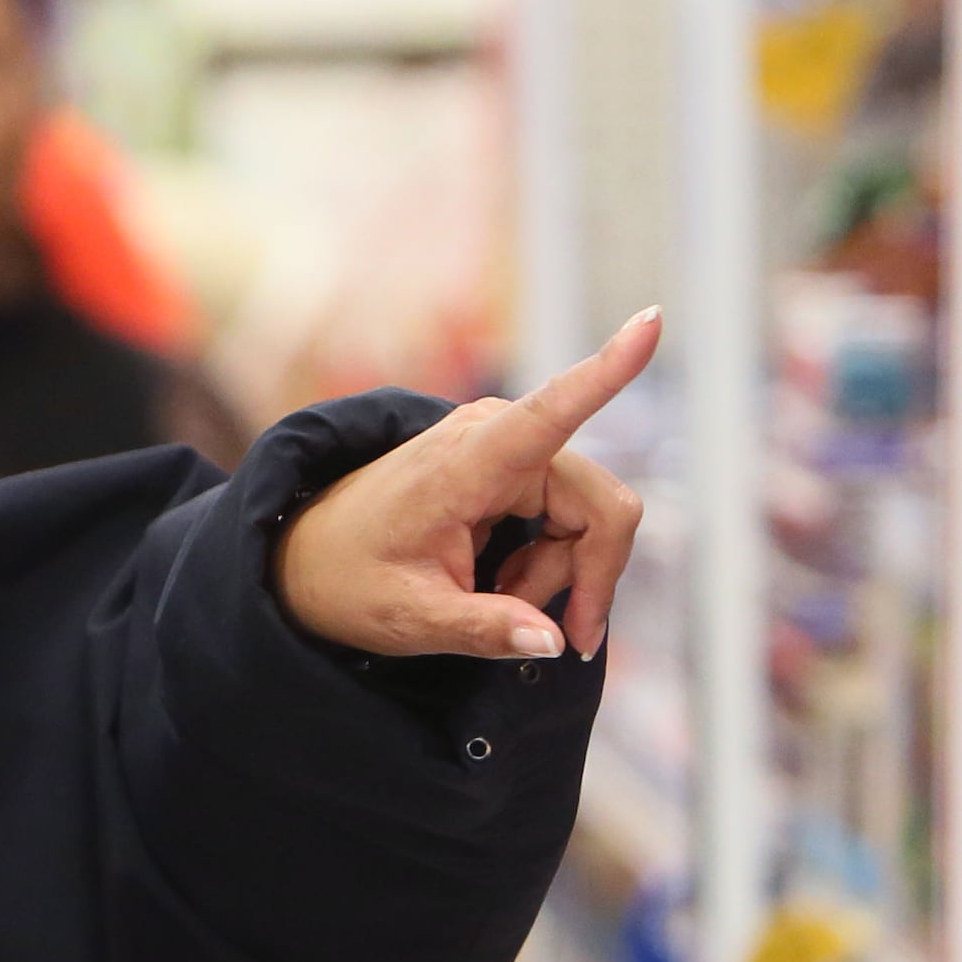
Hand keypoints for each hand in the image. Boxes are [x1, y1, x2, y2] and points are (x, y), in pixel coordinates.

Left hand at [276, 308, 656, 661]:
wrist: (309, 558)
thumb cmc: (350, 580)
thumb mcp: (410, 618)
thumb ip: (483, 630)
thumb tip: (553, 643)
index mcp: (468, 460)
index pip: (550, 411)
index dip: (607, 370)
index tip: (652, 319)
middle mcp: (500, 438)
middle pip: (602, 509)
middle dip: (583, 578)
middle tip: (547, 633)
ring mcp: (513, 450)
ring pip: (592, 522)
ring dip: (557, 577)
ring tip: (492, 600)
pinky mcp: (519, 468)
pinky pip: (573, 521)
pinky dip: (549, 565)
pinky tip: (499, 583)